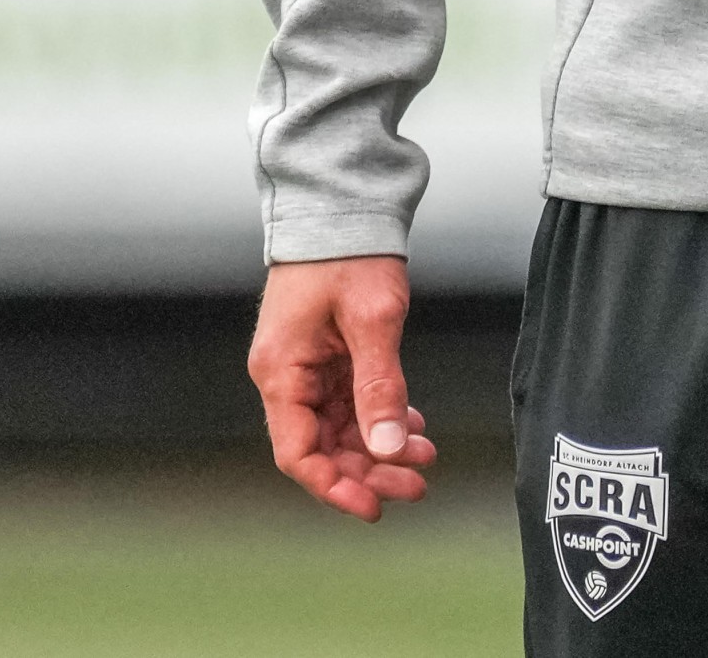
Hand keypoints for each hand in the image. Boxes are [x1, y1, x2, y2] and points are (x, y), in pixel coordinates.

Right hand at [248, 253, 435, 519]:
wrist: (343, 203)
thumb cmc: (349, 251)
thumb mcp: (372, 320)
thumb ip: (380, 386)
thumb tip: (389, 446)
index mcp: (282, 371)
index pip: (297, 453)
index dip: (334, 486)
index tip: (374, 505)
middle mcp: (286, 374)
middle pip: (322, 447)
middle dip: (368, 470)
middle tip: (415, 483)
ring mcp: (306, 364)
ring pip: (339, 428)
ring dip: (379, 445)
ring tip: (424, 454)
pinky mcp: (326, 354)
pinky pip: (349, 402)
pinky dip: (378, 416)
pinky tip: (411, 423)